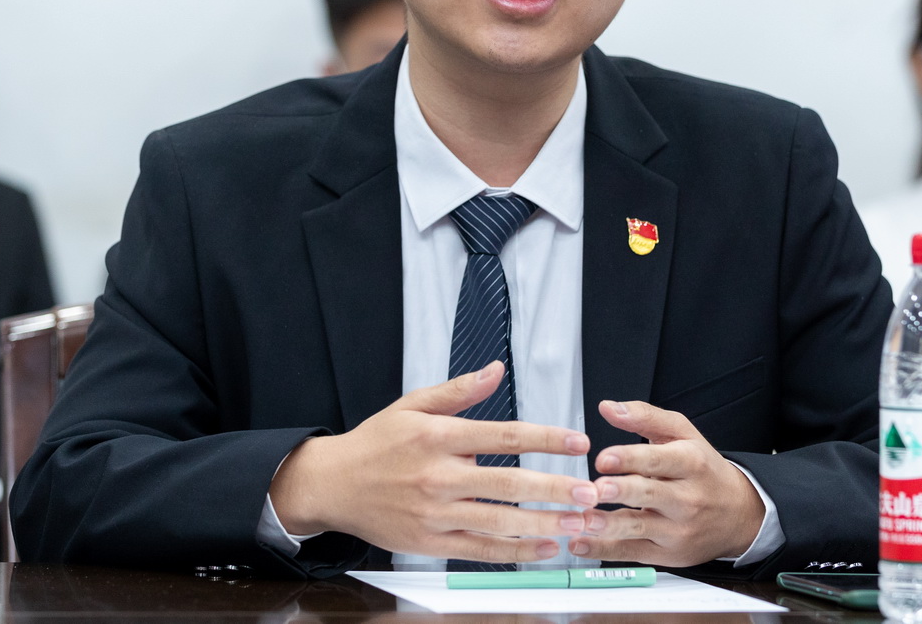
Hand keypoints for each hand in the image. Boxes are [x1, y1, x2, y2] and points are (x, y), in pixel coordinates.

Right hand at [269, 361, 595, 563]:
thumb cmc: (375, 443)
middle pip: (508, 482)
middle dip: (554, 488)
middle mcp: (439, 475)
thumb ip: (459, 391)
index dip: (545, 438)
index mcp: (438, 436)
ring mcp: (435, 513)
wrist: (332, 485)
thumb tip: (495, 370)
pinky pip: (481, 550)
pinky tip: (544, 546)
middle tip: (590, 490)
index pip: (503, 436)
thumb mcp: (412, 405)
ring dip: (544, 523)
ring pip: (499, 521)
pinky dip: (515, 551)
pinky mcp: (431, 542)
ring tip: (579, 523)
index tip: (577, 441)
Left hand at [567, 400, 765, 566]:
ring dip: (609, 525)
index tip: (603, 458)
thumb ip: (645, 417)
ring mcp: (677, 529)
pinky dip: (604, 550)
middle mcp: (686, 497)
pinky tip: (582, 542)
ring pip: (640, 527)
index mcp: (690, 462)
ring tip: (585, 520)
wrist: (740, 514)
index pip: (659, 460)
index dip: (630, 458)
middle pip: (650, 494)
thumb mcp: (683, 434)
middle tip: (596, 489)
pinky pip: (632, 552)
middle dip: (621, 491)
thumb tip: (608, 407)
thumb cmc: (704, 470)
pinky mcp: (667, 554)